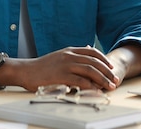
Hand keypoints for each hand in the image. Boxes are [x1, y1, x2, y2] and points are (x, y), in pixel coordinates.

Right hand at [2, 46, 119, 91]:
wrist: (26, 70)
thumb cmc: (42, 66)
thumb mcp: (59, 55)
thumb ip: (73, 54)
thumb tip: (88, 49)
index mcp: (70, 50)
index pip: (92, 52)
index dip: (104, 60)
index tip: (111, 68)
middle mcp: (70, 56)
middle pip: (94, 62)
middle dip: (107, 72)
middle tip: (114, 80)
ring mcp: (66, 65)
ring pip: (90, 71)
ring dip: (102, 79)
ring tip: (109, 86)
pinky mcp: (61, 76)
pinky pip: (80, 81)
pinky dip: (90, 86)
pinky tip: (96, 90)